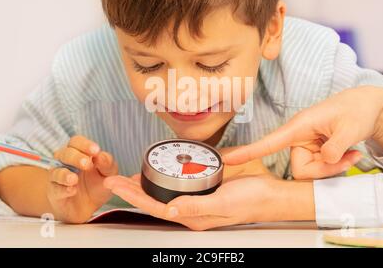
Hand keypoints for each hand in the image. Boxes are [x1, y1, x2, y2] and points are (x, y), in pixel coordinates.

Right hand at [48, 135, 118, 222]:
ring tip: (74, 179)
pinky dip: (63, 190)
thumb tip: (101, 155)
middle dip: (76, 158)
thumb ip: (107, 164)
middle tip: (87, 164)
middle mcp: (65, 162)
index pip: (76, 142)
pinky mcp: (55, 193)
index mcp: (79, 153)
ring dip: (65, 174)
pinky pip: (55, 189)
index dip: (84, 144)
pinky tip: (72, 190)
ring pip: (56, 171)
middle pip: (65, 154)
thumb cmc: (97, 184)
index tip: (96, 150)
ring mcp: (58, 178)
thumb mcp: (108, 174)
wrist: (88, 207)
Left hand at [103, 173, 314, 230]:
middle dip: (131, 190)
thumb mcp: (224, 205)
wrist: (271, 192)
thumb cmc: (251, 201)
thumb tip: (169, 210)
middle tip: (111, 178)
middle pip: (154, 199)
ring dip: (143, 182)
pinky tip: (154, 166)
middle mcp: (191, 206)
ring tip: (124, 174)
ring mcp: (196, 194)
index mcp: (193, 216)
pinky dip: (162, 172)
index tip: (116, 185)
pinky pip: (178, 178)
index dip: (134, 197)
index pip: (156, 207)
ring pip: (163, 189)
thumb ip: (197, 207)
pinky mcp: (203, 181)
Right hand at [223, 86, 382, 179]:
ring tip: (352, 151)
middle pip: (300, 169)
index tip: (229, 159)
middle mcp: (298, 137)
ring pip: (311, 171)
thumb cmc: (357, 109)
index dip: (249, 152)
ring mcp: (305, 145)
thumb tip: (327, 161)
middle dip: (324, 170)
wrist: (367, 106)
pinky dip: (338, 165)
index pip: (269, 142)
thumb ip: (337, 147)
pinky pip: (319, 168)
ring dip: (334, 167)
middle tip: (349, 157)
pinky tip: (351, 152)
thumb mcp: (351, 128)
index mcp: (299, 126)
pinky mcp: (314, 151)